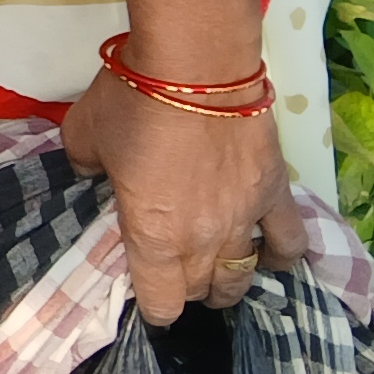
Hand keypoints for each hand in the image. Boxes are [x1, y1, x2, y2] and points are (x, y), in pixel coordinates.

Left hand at [61, 68, 296, 323]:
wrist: (197, 64)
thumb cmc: (132, 100)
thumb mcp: (83, 135)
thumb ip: (83, 166)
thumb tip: (88, 174)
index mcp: (153, 237)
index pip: (161, 302)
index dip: (154, 309)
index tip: (149, 303)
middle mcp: (202, 241)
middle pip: (201, 291)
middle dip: (187, 292)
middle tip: (177, 277)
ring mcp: (245, 220)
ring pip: (243, 276)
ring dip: (229, 283)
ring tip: (220, 279)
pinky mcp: (276, 193)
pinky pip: (291, 240)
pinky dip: (283, 255)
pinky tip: (274, 256)